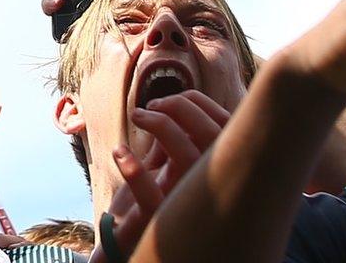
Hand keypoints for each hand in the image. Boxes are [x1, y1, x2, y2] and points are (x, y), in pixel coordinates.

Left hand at [93, 91, 228, 262]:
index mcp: (214, 173)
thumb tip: (174, 105)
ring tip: (138, 116)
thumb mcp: (164, 166)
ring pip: (190, 160)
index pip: (225, 128)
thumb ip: (174, 140)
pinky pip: (151, 198)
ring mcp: (185, 209)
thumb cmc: (147, 200)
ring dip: (163, 127)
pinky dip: (133, 170)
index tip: (164, 101)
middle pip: (215, 138)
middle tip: (150, 107)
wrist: (124, 244)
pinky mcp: (155, 226)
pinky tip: (120, 151)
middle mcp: (207, 190)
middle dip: (183, 108)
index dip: (197, 104)